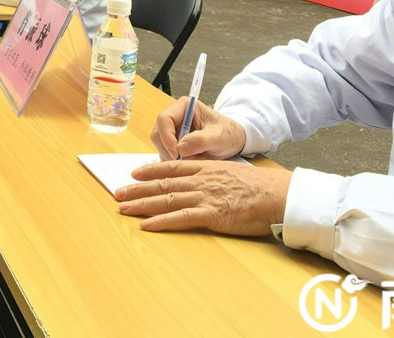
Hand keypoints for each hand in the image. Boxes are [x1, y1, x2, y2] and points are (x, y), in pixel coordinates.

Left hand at [114, 160, 291, 235]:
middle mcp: (200, 180)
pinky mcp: (211, 214)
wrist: (275, 195)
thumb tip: (198, 180)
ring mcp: (204, 196)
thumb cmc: (258, 187)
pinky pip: (181, 218)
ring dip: (142, 204)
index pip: (171, 168)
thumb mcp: (231, 173)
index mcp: (205, 169)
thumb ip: (211, 175)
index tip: (134, 172)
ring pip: (166, 199)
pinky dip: (161, 221)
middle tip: (118, 193)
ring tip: (123, 208)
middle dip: (138, 188)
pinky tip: (146, 225)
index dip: (150, 170)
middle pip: (163, 184)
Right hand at [151, 97, 245, 160]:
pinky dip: (174, 161)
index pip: (164, 118)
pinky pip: (165, 153)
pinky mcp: (173, 142)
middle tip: (182, 161)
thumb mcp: (219, 137)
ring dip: (171, 156)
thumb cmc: (228, 134)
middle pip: (158, 133)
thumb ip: (201, 141)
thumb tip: (179, 148)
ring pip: (160, 145)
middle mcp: (175, 117)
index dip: (166, 136)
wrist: (233, 141)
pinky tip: (189, 162)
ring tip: (192, 160)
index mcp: (185, 107)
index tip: (176, 152)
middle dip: (167, 149)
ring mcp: (173, 130)